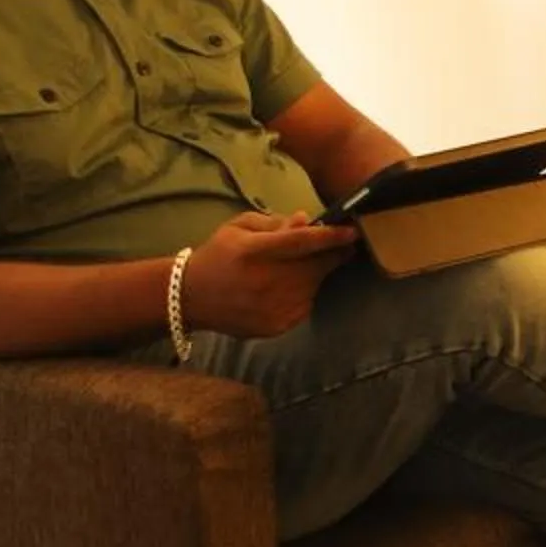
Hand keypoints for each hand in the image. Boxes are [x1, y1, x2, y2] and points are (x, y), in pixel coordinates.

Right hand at [183, 212, 359, 339]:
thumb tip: (306, 220)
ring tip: (298, 267)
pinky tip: (287, 287)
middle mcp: (267, 281)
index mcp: (255, 252)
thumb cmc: (220, 255)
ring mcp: (273, 307)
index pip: (302, 242)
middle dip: (333, 254)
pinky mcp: (277, 326)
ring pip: (314, 285)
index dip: (331, 237)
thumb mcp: (240, 227)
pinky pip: (306, 305)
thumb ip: (274, 223)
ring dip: (316, 273)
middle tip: (342, 245)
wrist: (192, 298)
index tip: (353, 231)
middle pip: (316, 265)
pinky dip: (305, 293)